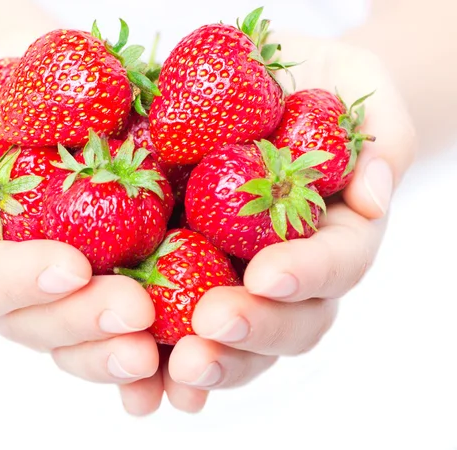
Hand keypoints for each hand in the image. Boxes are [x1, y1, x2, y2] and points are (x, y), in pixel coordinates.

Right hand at [0, 36, 159, 386]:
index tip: (71, 266)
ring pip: (80, 340)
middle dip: (83, 321)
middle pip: (35, 322)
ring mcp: (65, 288)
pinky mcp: (115, 279)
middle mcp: (13, 279)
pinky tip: (177, 358)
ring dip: (116, 352)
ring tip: (157, 352)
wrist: (56, 79)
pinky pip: (125, 329)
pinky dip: (152, 355)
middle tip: (134, 311)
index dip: (19, 281)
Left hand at [118, 36, 415, 414]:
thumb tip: (372, 198)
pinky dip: (162, 364)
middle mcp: (290, 270)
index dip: (307, 273)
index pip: (336, 262)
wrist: (252, 85)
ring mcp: (238, 280)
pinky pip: (177, 330)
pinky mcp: (185, 278)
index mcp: (335, 230)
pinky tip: (141, 382)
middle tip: (211, 326)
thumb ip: (381, 134)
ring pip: (239, 343)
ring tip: (177, 368)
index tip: (267, 275)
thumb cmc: (308, 80)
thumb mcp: (354, 81)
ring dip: (212, 362)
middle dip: (255, 330)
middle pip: (291, 322)